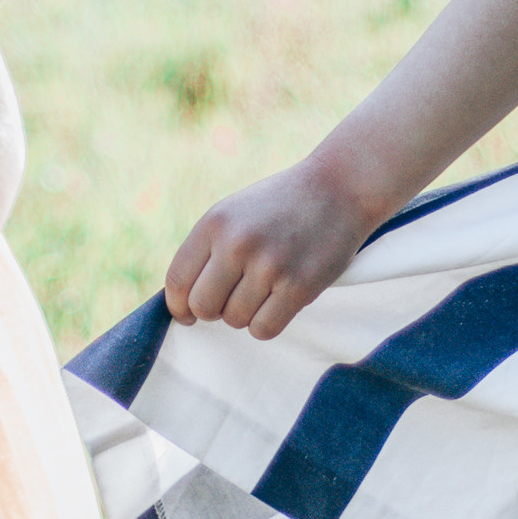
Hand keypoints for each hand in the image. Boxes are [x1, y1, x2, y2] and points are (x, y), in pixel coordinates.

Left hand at [166, 160, 376, 337]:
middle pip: (203, 307)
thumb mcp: (234, 214)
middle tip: (232, 299)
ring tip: (265, 289)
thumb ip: (207, 252)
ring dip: (246, 314)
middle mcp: (238, 243)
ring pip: (234, 320)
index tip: (189, 314)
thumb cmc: (282, 206)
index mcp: (215, 223)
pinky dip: (266, 324)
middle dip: (214, 311)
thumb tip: (184, 305)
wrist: (340, 188)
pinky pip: (263, 329)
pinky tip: (278, 303)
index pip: (177, 282)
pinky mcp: (299, 286)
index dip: (180, 306)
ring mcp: (269, 265)